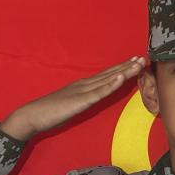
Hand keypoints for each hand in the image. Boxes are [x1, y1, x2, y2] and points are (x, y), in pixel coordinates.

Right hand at [0, 56, 145, 141]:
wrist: (31, 116)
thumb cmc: (49, 113)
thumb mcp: (70, 105)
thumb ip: (81, 101)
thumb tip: (91, 100)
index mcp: (82, 86)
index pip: (105, 76)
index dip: (121, 69)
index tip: (134, 62)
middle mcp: (84, 84)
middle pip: (110, 74)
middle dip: (127, 66)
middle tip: (142, 58)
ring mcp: (83, 91)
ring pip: (108, 80)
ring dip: (124, 71)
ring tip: (138, 64)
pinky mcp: (81, 101)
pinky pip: (99, 92)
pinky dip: (111, 84)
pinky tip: (121, 78)